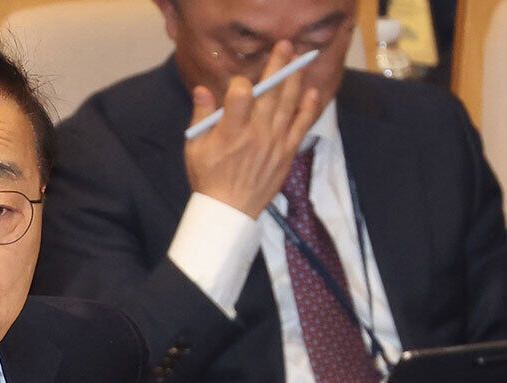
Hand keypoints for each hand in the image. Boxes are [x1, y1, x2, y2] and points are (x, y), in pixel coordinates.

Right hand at [184, 40, 319, 218]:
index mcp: (230, 132)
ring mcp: (274, 142)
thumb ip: (200, 116)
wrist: (229, 211)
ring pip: (288, 104)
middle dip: (278, 66)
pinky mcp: (287, 152)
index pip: (241, 95)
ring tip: (299, 60)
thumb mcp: (195, 148)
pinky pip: (301, 125)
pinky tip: (312, 91)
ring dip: (294, 79)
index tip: (238, 84)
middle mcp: (256, 134)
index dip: (241, 83)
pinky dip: (308, 107)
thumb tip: (201, 89)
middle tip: (284, 46)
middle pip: (270, 92)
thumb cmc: (208, 178)